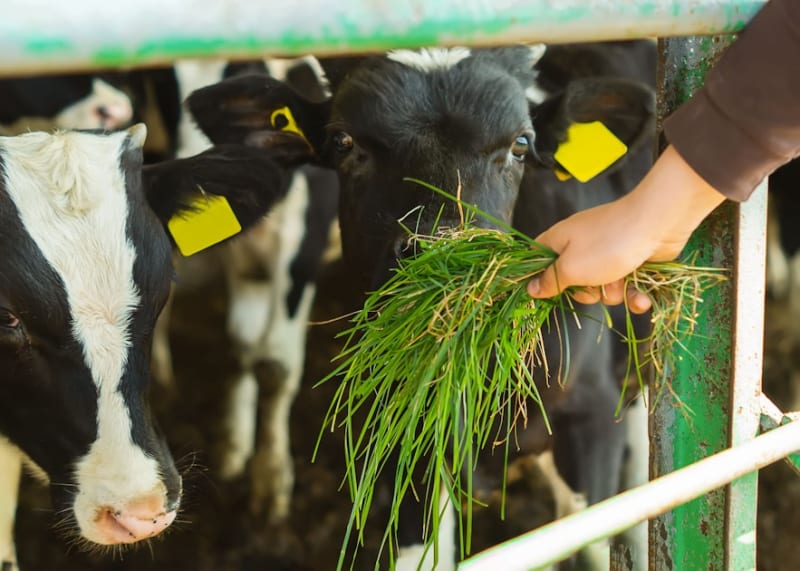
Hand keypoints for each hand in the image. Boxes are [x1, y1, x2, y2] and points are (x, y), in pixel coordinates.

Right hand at [526, 145, 725, 311]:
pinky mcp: (631, 260)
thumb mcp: (571, 268)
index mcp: (560, 242)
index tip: (547, 293)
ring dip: (614, 292)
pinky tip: (641, 296)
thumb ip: (550, 281)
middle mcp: (582, 246)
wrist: (658, 223)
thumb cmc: (608, 243)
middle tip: (595, 285)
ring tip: (623, 280)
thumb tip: (530, 289)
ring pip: (602, 289)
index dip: (541, 280)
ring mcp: (607, 253)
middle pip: (573, 282)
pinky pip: (626, 287)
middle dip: (587, 292)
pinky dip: (634, 294)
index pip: (538, 261)